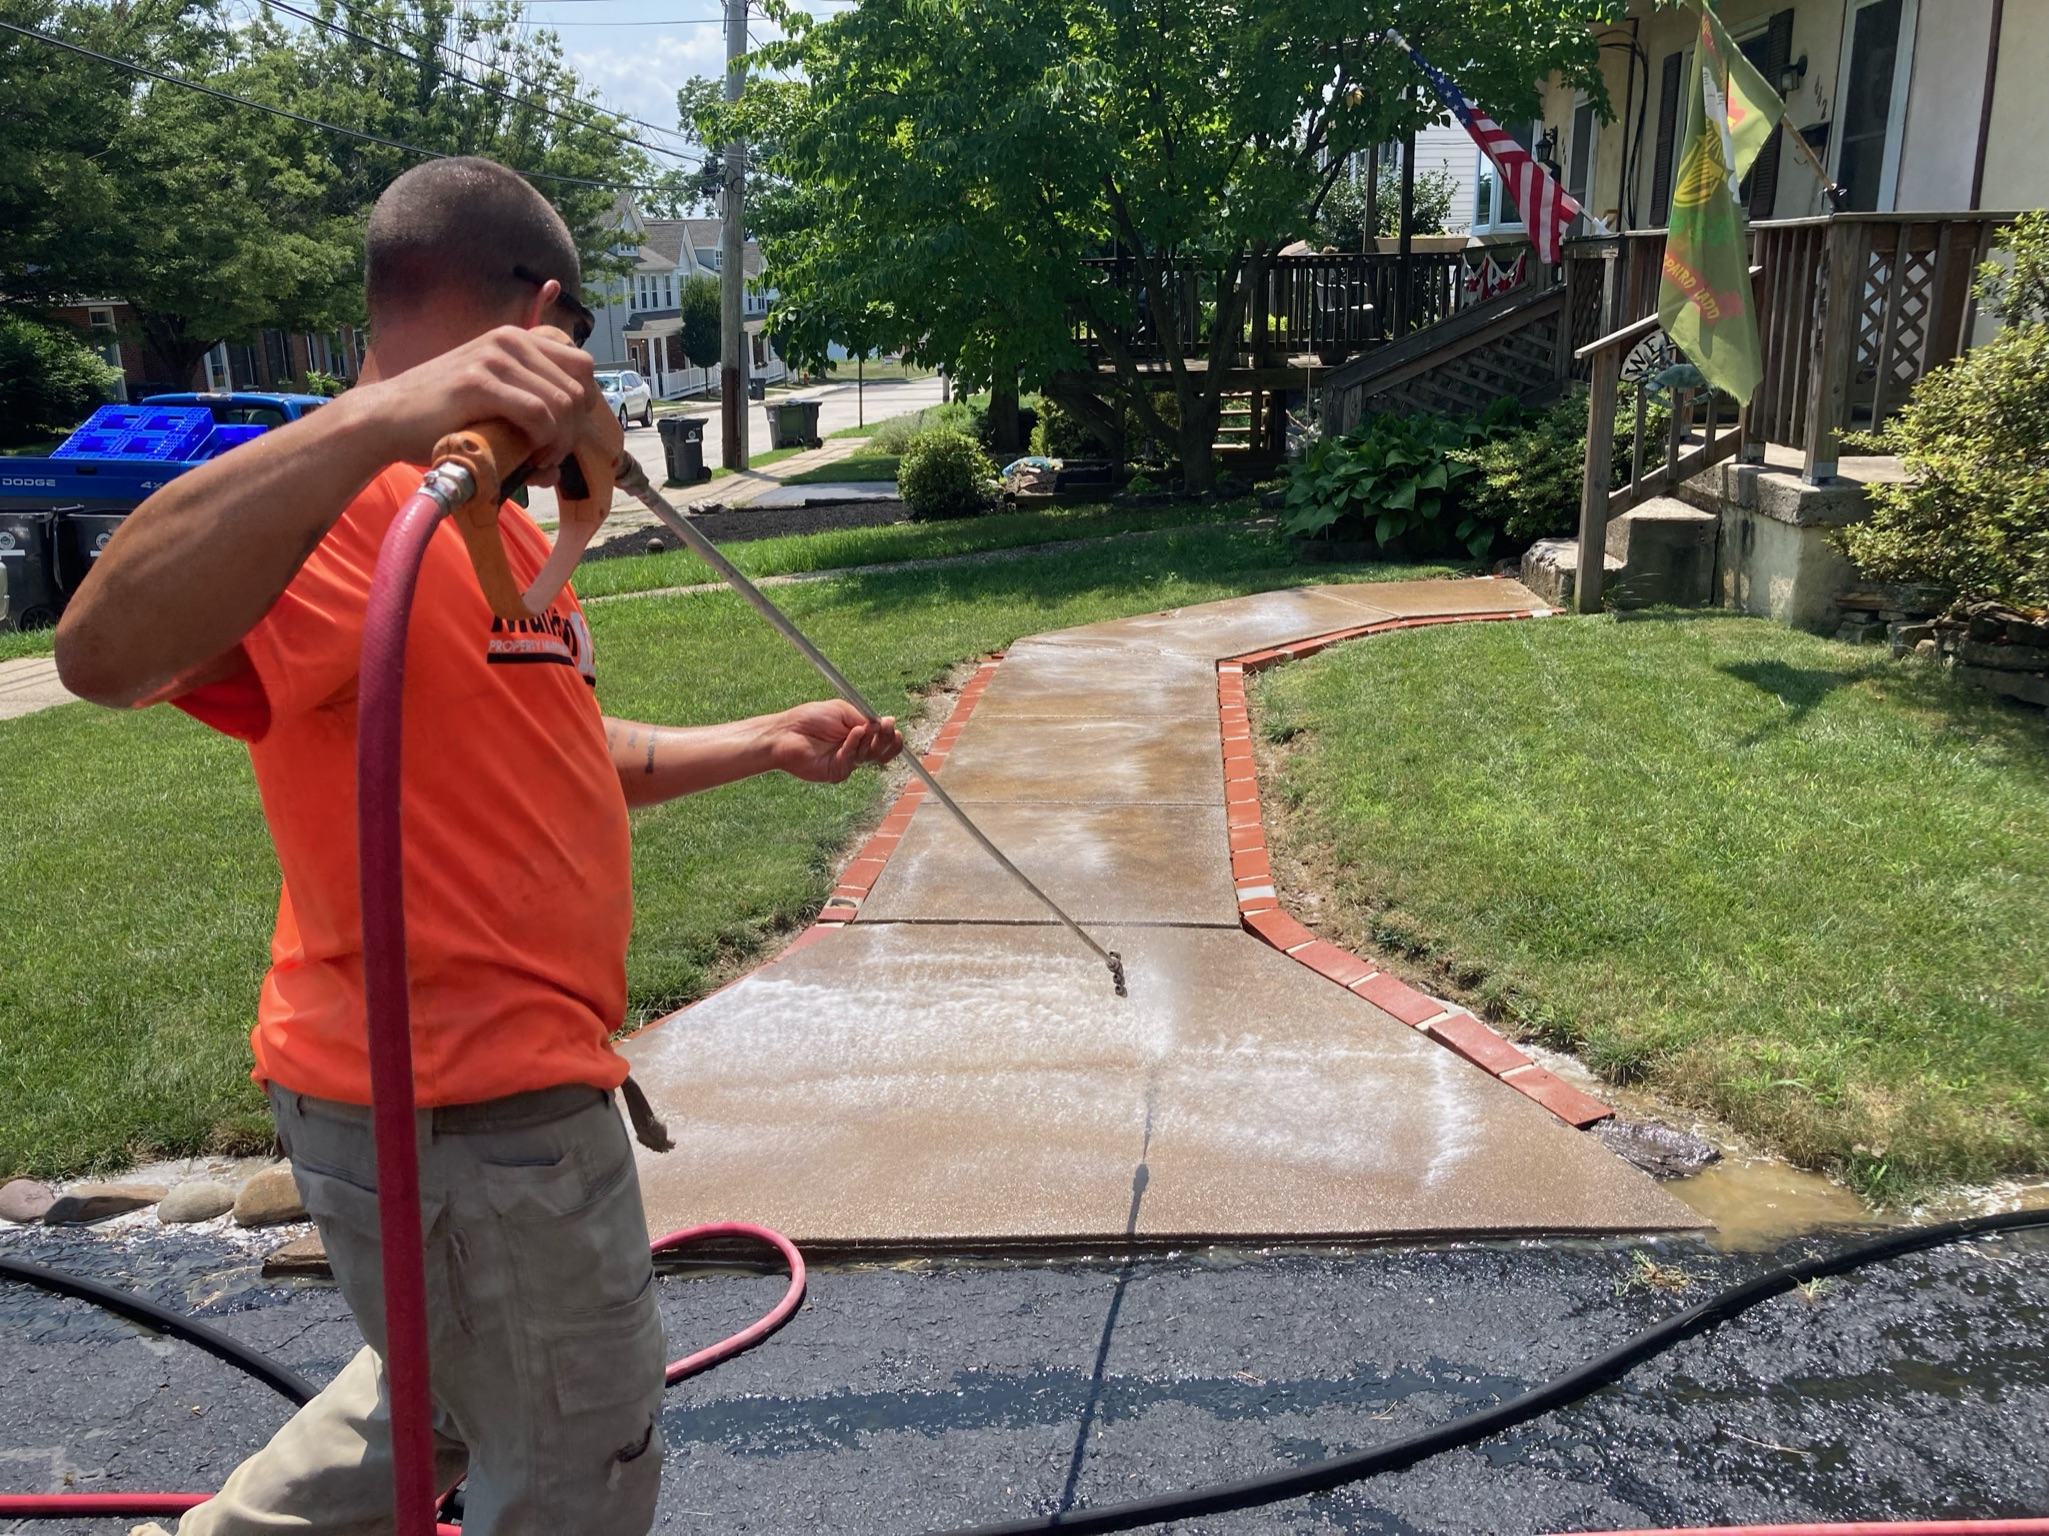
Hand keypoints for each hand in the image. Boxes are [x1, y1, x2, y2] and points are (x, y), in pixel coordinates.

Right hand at [351, 325, 596, 474]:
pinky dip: (545, 441)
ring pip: (563, 402)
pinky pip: (539, 414)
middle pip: (578, 386)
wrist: (387, 420)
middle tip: (548, 455)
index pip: (581, 365)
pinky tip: (530, 458)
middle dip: (574, 430)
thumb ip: (530, 416)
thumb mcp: (494, 403)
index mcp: (517, 339)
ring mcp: (494, 358)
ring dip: (560, 441)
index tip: (561, 435)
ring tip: (538, 460)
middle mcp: (510, 340)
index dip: (582, 406)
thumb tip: (558, 464)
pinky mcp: (480, 382)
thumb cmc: (442, 420)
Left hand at [766, 701, 903, 782]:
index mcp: (856, 735)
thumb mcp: (842, 711)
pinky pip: (852, 759)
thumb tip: (886, 723)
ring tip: (861, 728)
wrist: (786, 732)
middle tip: (888, 729)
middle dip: (887, 740)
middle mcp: (854, 750)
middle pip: (881, 752)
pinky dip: (854, 744)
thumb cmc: (809, 718)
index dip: (890, 736)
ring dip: (868, 739)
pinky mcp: (837, 771)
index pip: (881, 740)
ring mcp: (846, 762)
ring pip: (869, 756)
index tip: (893, 725)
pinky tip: (852, 733)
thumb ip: (864, 719)